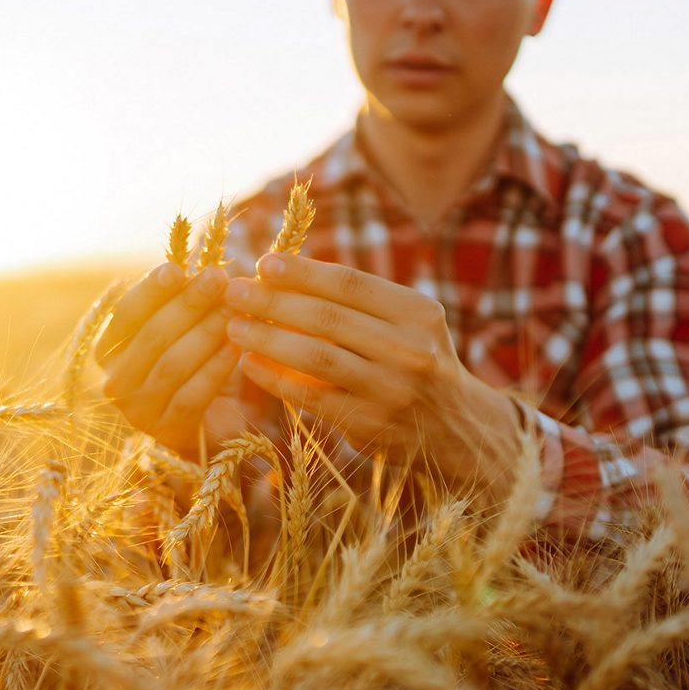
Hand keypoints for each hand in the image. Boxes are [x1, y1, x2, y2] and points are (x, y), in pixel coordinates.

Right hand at [95, 262, 246, 459]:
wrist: (208, 424)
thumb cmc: (194, 365)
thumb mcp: (183, 332)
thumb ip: (184, 305)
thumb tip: (210, 270)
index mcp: (110, 349)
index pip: (126, 314)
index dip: (151, 290)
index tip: (177, 268)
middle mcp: (116, 381)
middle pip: (152, 335)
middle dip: (188, 303)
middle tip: (219, 278)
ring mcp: (139, 410)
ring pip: (172, 364)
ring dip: (207, 332)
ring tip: (235, 308)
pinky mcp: (168, 431)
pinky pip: (193, 395)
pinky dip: (215, 368)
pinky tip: (237, 347)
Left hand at [223, 253, 522, 495]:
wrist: (455, 426)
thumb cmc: (415, 359)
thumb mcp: (407, 322)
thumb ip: (358, 301)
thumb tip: (281, 273)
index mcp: (419, 313)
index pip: (351, 284)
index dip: (302, 272)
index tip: (263, 263)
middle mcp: (410, 350)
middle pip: (327, 319)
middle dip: (272, 301)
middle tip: (233, 291)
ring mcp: (391, 390)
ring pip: (315, 358)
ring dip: (267, 338)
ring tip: (233, 326)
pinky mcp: (370, 425)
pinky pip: (311, 397)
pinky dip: (274, 378)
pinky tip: (248, 363)